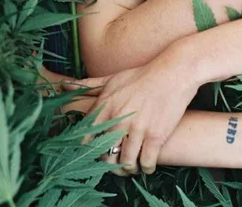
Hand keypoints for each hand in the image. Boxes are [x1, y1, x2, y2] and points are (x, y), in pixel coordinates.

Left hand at [63, 53, 198, 175]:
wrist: (176, 71)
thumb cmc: (145, 74)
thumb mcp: (115, 77)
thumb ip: (90, 84)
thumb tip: (65, 84)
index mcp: (106, 106)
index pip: (87, 137)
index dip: (89, 149)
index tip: (95, 152)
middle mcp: (119, 119)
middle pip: (106, 154)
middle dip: (110, 163)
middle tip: (116, 164)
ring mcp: (138, 128)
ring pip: (126, 163)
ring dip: (128, 169)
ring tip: (132, 168)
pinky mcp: (156, 135)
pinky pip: (147, 162)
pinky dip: (147, 168)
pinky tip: (148, 165)